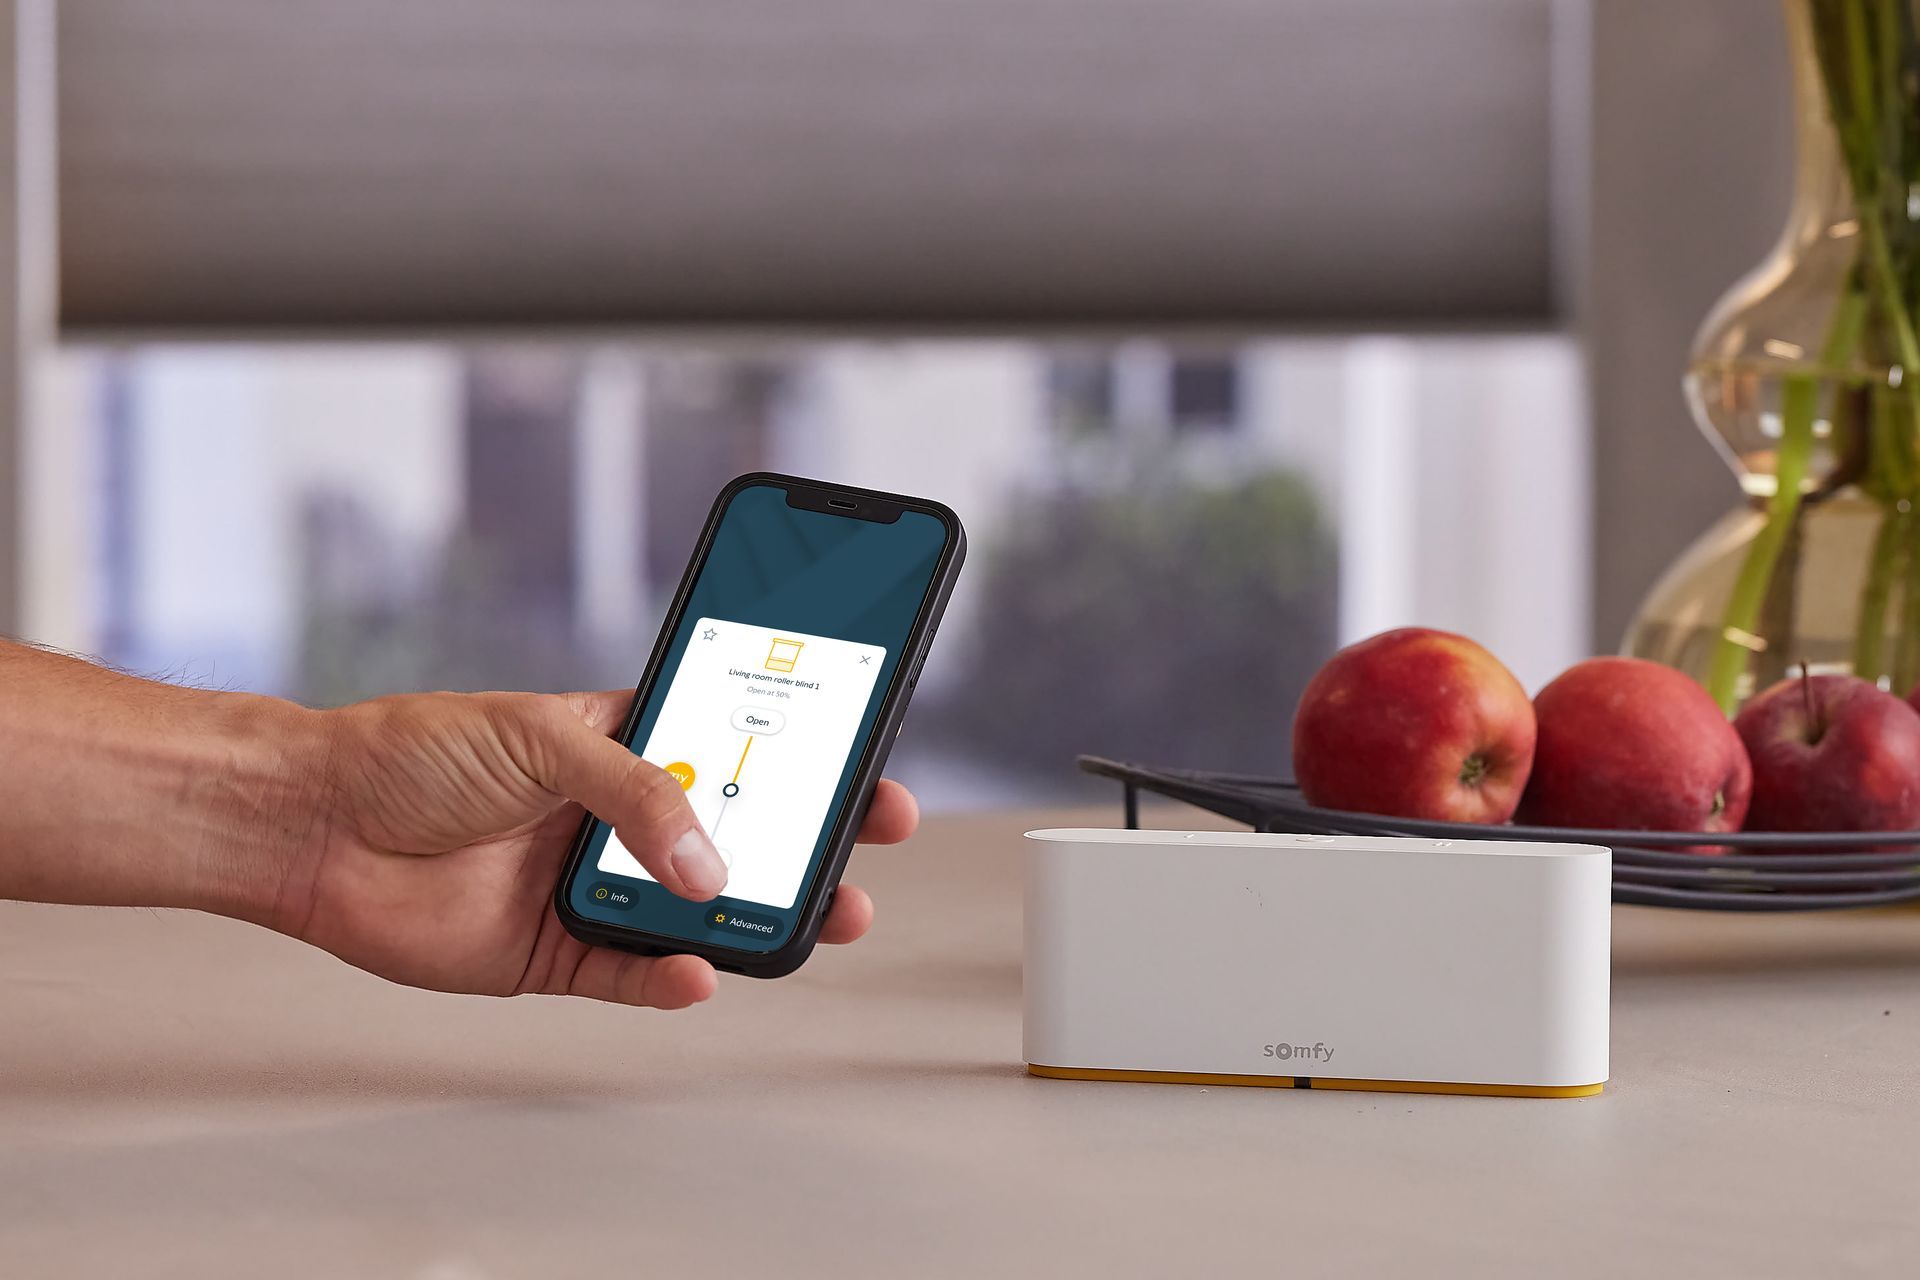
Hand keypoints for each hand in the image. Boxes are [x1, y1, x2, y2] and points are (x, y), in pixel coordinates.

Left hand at [274, 689, 917, 1009]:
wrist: (315, 826)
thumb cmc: (414, 753)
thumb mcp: (542, 738)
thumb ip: (636, 793)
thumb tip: (707, 864)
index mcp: (624, 743)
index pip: (735, 748)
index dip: (804, 759)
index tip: (866, 766)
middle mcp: (616, 818)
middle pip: (736, 837)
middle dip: (809, 844)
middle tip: (864, 846)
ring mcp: (590, 888)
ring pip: (698, 914)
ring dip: (758, 918)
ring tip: (814, 917)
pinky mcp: (555, 954)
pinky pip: (632, 974)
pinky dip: (670, 978)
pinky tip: (696, 972)